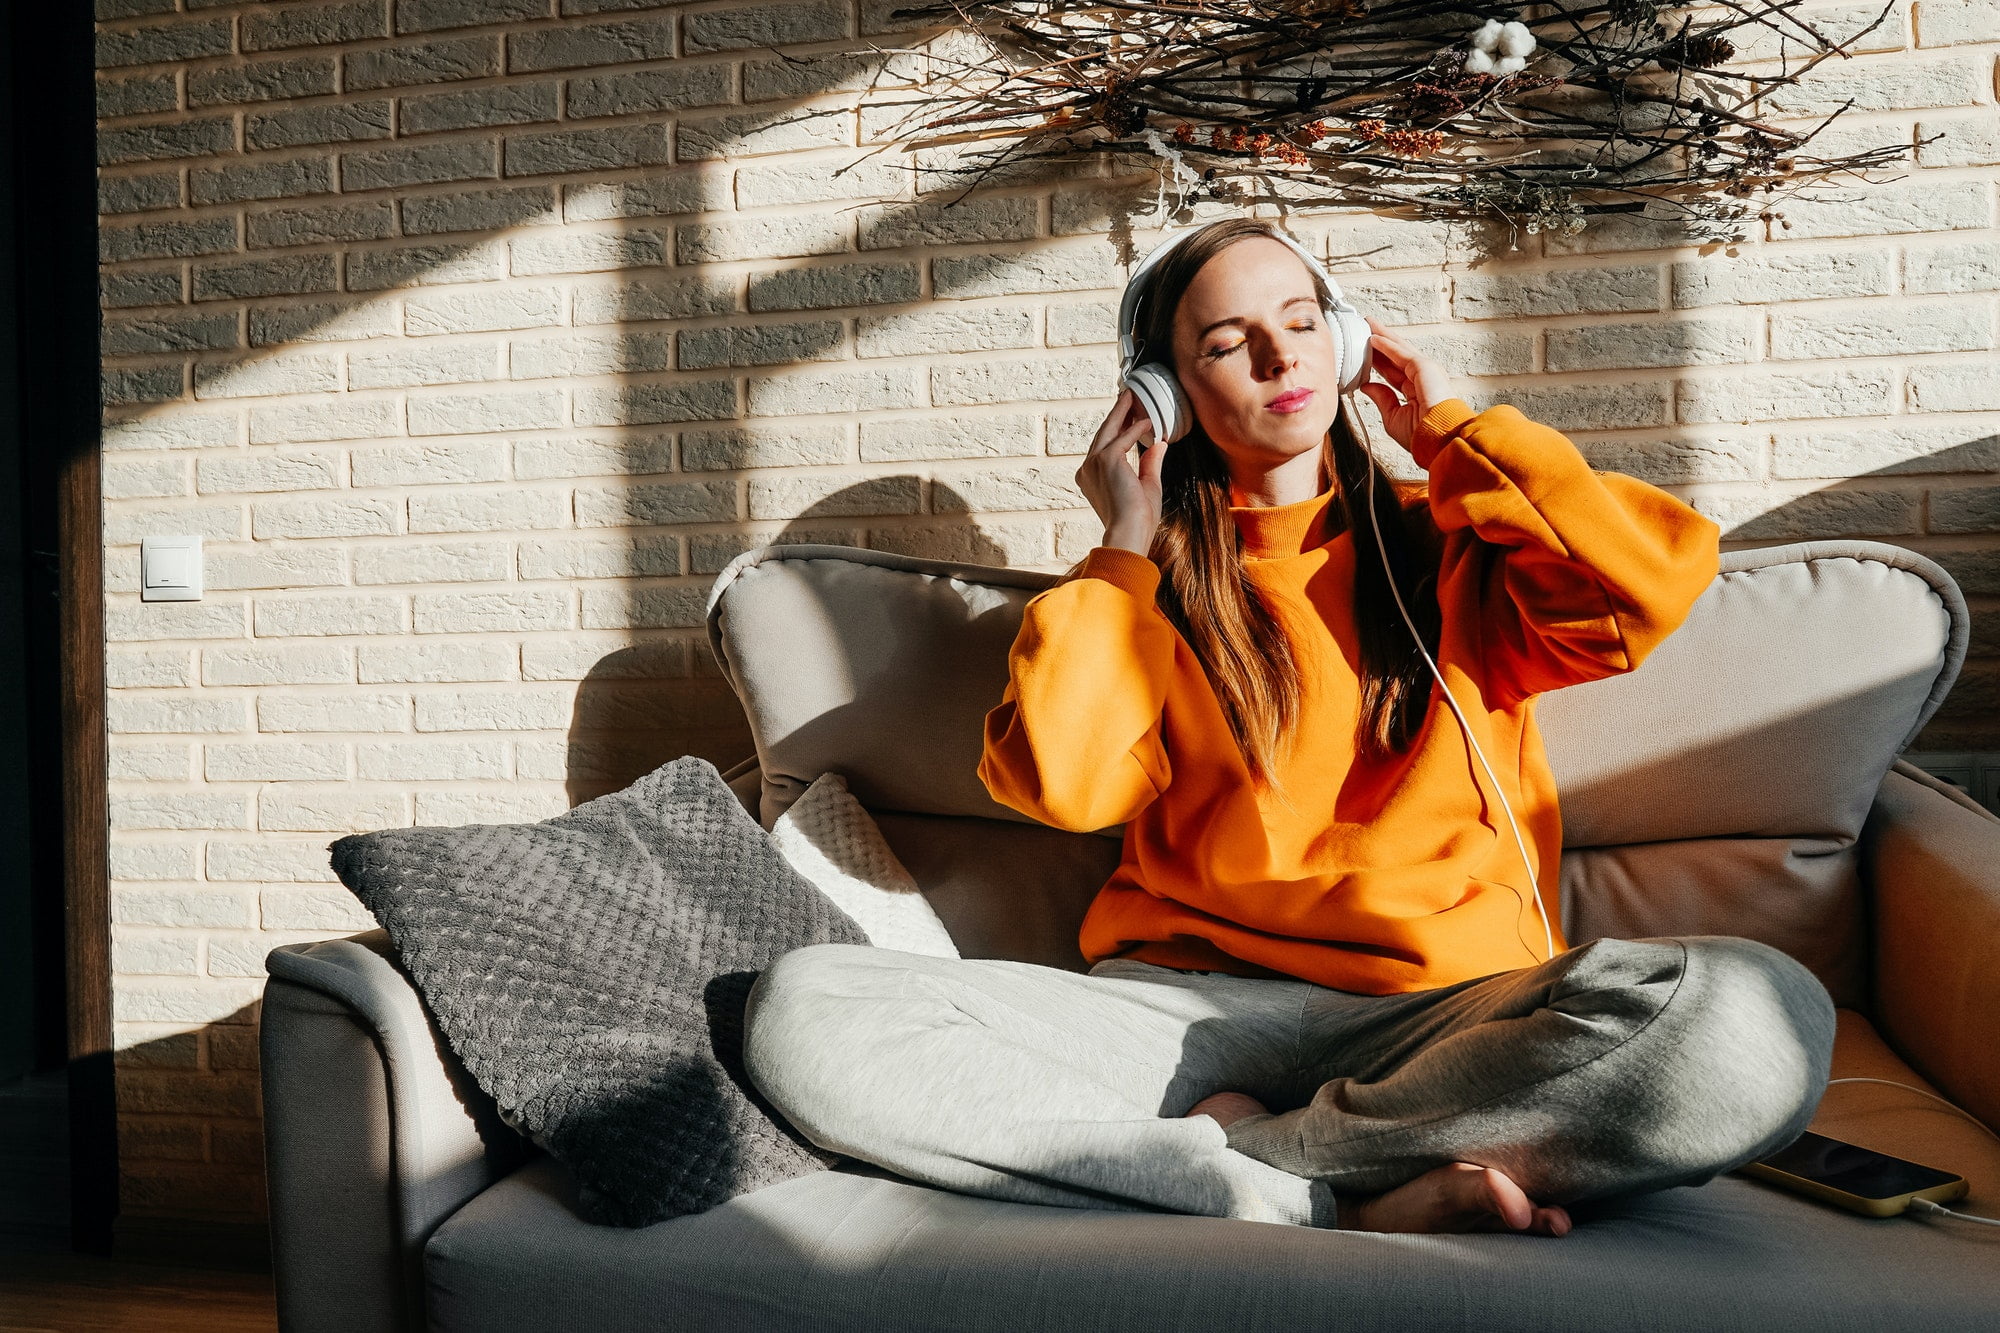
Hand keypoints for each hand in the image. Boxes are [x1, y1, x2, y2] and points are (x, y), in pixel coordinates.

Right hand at [1077, 386, 1165, 553]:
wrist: (1130, 531)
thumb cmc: (1137, 518)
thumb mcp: (1147, 485)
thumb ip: (1150, 463)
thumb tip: (1158, 443)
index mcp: (1092, 478)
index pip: (1105, 446)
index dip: (1118, 429)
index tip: (1129, 416)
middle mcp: (1088, 469)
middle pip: (1104, 433)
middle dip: (1117, 413)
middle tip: (1128, 396)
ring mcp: (1094, 464)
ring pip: (1109, 430)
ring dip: (1122, 412)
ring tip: (1131, 396)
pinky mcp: (1106, 461)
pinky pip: (1123, 438)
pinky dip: (1136, 428)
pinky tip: (1148, 421)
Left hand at [1354, 316, 1460, 454]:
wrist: (1437, 438)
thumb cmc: (1421, 435)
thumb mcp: (1393, 416)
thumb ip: (1382, 398)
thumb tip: (1366, 385)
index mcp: (1416, 391)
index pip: (1393, 371)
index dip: (1378, 361)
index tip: (1363, 353)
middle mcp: (1422, 378)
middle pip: (1397, 355)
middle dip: (1381, 342)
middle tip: (1365, 329)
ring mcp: (1426, 371)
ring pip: (1400, 349)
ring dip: (1383, 336)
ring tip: (1367, 324)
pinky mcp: (1425, 367)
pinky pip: (1401, 353)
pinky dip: (1387, 344)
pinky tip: (1373, 338)